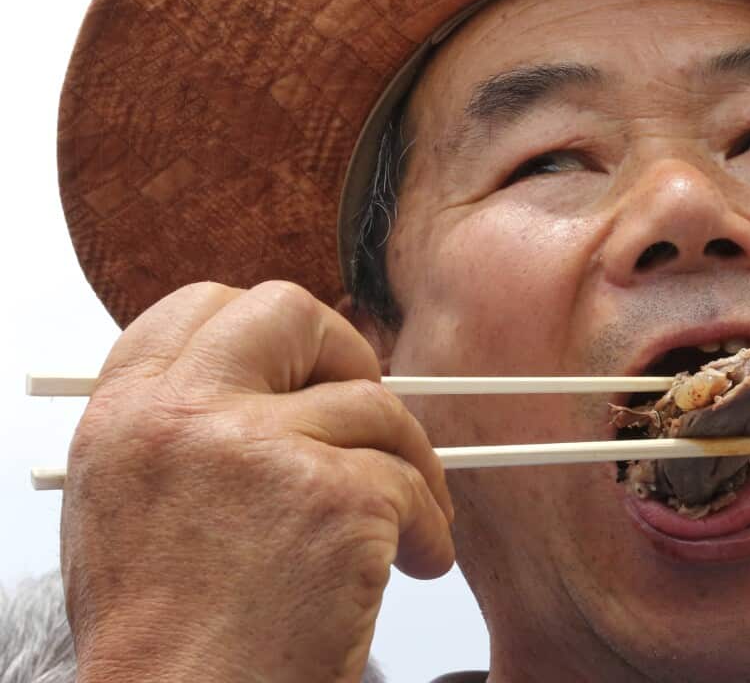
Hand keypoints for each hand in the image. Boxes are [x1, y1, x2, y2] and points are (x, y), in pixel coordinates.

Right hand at [60, 281, 453, 682]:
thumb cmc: (167, 640)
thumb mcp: (134, 509)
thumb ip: (187, 432)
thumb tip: (275, 391)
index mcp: (125, 415)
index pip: (201, 307)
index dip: (268, 330)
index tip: (307, 368)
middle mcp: (183, 414)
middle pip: (288, 313)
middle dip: (347, 354)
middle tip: (372, 415)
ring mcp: (259, 447)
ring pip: (373, 408)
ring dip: (408, 466)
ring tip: (407, 528)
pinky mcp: (332, 496)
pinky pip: (411, 483)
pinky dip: (427, 528)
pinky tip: (414, 566)